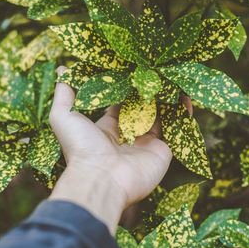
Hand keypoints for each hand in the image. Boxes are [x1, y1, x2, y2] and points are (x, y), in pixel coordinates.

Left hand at [48, 66, 172, 233]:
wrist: (102, 179)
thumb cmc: (81, 148)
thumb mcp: (65, 116)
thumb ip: (64, 93)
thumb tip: (62, 69)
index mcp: (107, 127)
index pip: (121, 102)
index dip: (127, 86)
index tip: (134, 68)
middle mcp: (128, 135)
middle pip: (143, 108)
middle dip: (150, 91)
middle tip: (158, 70)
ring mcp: (146, 143)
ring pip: (161, 117)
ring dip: (168, 99)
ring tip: (175, 78)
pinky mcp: (162, 151)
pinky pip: (175, 130)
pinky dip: (182, 114)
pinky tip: (186, 96)